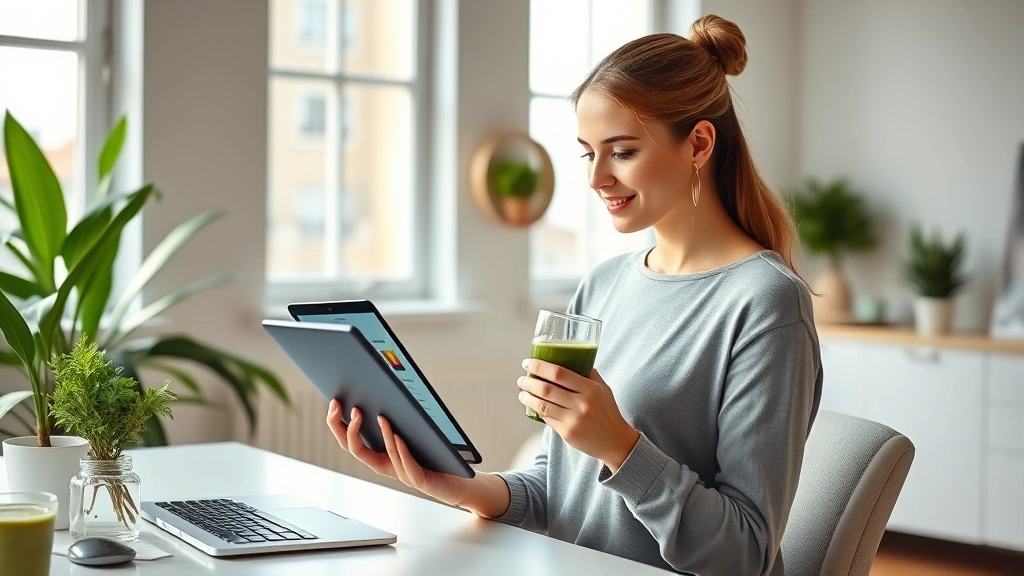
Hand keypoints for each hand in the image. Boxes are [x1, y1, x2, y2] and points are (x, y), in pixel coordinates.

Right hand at [325, 399, 470, 504]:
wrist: (460, 482)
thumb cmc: (438, 457)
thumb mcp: (415, 435)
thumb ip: (400, 421)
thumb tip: (386, 391)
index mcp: (380, 456)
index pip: (350, 441)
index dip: (338, 423)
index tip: (335, 402)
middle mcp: (386, 467)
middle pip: (355, 449)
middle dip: (346, 428)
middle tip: (348, 407)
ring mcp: (402, 474)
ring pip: (383, 456)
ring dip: (381, 434)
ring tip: (380, 416)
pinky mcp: (420, 481)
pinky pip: (406, 465)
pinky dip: (400, 449)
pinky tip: (398, 435)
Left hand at [518, 360, 639, 471]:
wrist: (615, 441)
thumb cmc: (607, 411)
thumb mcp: (603, 388)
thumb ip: (587, 374)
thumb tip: (570, 358)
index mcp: (590, 389)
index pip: (559, 373)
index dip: (540, 367)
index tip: (528, 363)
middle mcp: (581, 404)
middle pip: (547, 389)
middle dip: (529, 382)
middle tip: (522, 378)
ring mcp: (573, 420)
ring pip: (542, 405)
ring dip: (528, 397)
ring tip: (522, 391)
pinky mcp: (567, 433)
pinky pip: (547, 419)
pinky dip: (537, 410)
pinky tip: (532, 404)